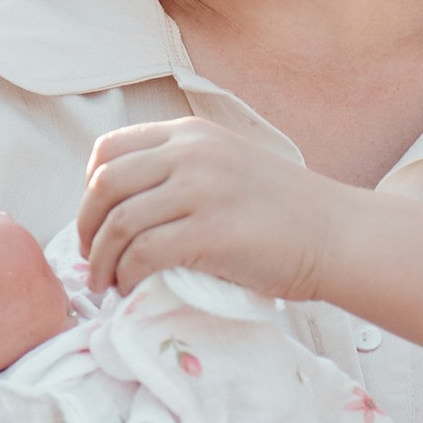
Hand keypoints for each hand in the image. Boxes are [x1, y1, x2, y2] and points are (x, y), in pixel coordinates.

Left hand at [80, 117, 343, 298]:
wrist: (336, 234)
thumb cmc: (285, 211)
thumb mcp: (228, 166)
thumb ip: (183, 170)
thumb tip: (124, 207)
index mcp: (191, 134)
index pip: (109, 149)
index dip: (89, 188)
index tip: (97, 220)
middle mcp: (191, 154)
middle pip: (104, 185)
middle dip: (85, 228)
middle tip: (89, 259)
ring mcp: (202, 191)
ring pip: (119, 223)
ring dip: (101, 260)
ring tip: (105, 283)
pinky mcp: (211, 232)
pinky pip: (144, 253)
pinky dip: (127, 275)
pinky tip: (130, 288)